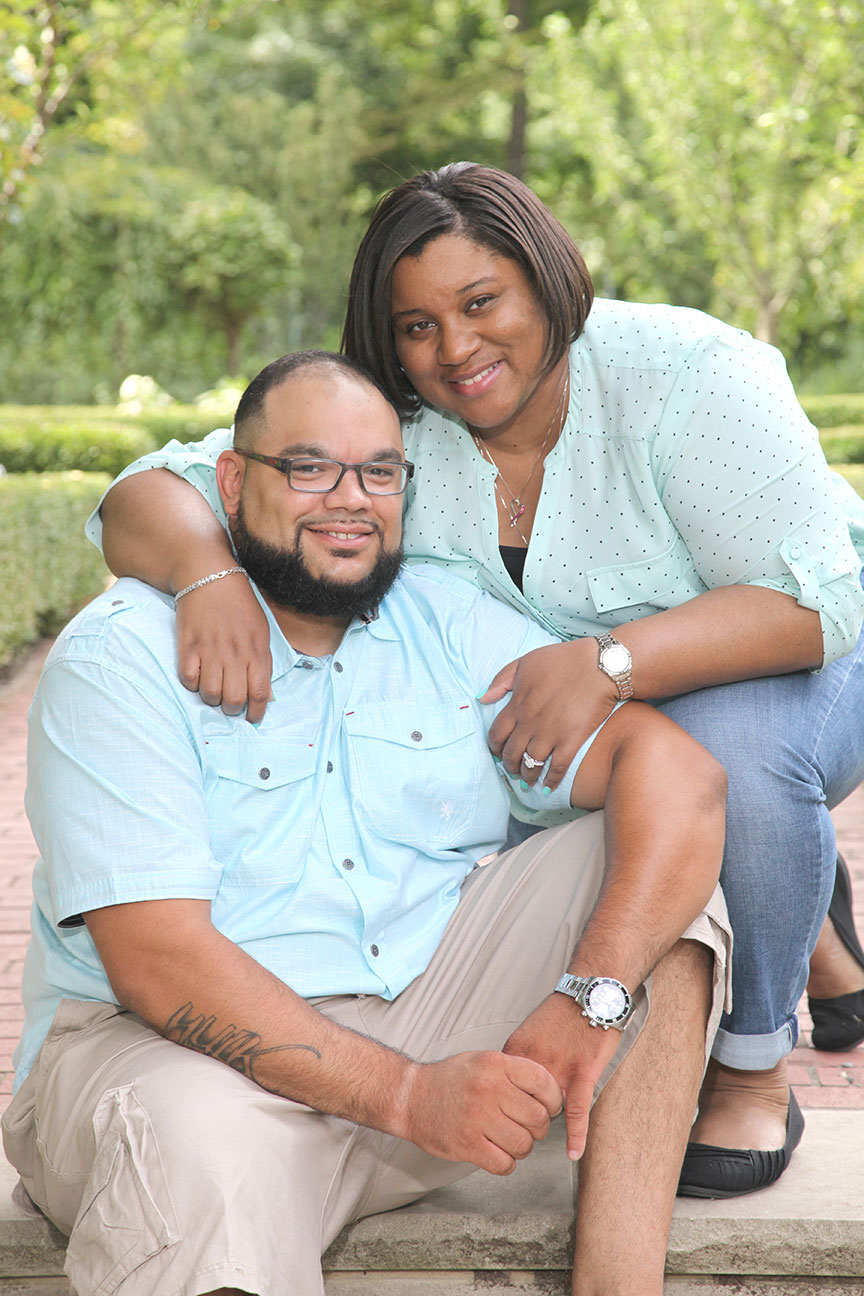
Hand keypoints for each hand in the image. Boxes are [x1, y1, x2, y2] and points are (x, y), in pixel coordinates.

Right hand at [176, 576, 272, 723]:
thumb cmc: (238, 604)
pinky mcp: (188, 646)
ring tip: (213, 690)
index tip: (253, 718)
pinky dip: (192, 684)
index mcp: (256, 649)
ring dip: (211, 698)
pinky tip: (197, 675)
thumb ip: (263, 661)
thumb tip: (265, 694)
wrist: (207, 575)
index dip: (257, 712)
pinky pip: (188, 680)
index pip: (260, 692)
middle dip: (232, 709)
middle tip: (230, 704)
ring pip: (210, 694)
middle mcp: (234, 653)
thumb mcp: (260, 630)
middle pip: (234, 699)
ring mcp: (210, 650)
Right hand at [399, 1051, 561, 1175]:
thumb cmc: (449, 1080)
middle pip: (537, 1118)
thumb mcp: (482, 1060)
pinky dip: (506, 1163)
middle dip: (539, 1128)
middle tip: (528, 1127)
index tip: (550, 1106)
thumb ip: (513, 1072)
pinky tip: (497, 1153)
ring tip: (510, 1140)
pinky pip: (504, 1164)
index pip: (542, 1082)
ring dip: (522, 1147)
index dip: (553, 1098)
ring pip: (524, 1144)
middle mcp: (488, 1089)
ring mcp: (477, 1118)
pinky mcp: (467, 1144)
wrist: (410, 1096)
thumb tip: (549, 1091)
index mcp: (495, 1064)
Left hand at [479, 639, 619, 789]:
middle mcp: (530, 722)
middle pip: (511, 753)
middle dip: (509, 765)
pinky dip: (551, 780)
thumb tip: (483, 698)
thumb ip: (502, 679)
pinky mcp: (572, 740)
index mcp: (517, 704)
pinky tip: (548, 786)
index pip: (496, 734)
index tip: (498, 752)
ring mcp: (550, 733)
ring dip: (527, 776)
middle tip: (512, 770)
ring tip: (528, 780)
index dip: (495, 747)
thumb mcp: (526, 662)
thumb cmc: (564, 659)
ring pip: (530, 764)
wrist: (600, 665)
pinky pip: (557, 767)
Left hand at [503, 994, 620, 1161]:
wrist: (591, 994)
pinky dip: (575, 1134)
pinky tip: (572, 1152)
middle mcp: (534, 1061)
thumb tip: (509, 1084)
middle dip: (525, 1117)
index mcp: (517, 1051)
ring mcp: (559, 1068)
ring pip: (547, 1109)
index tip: (501, 1118)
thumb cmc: (562, 1012)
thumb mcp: (530, 1031)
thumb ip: (520, 1059)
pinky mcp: (583, 1072)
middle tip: (525, 1128)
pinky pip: (577, 1110)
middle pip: (522, 1103)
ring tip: (540, 1133)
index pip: (502, 1090)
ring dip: (547, 1121)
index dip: (504, 1107)